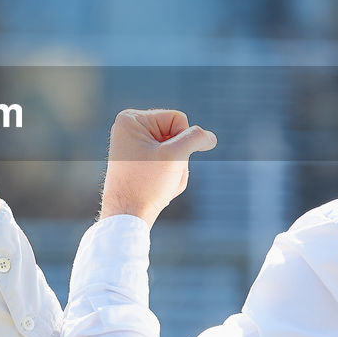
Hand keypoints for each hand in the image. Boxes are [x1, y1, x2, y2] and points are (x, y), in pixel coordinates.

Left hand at [100, 109, 216, 226]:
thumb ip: (196, 139)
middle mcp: (130, 129)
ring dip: (176, 170)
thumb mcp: (175, 156)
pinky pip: (167, 163)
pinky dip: (170, 176)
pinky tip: (159, 188)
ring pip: (175, 151)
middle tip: (162, 175)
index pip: (178, 119)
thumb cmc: (146, 185)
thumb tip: (210, 137)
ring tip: (160, 184)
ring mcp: (134, 146)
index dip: (182, 141)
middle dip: (178, 158)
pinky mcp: (139, 161)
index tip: (165, 160)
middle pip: (176, 135)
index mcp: (132, 119)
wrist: (127, 217)